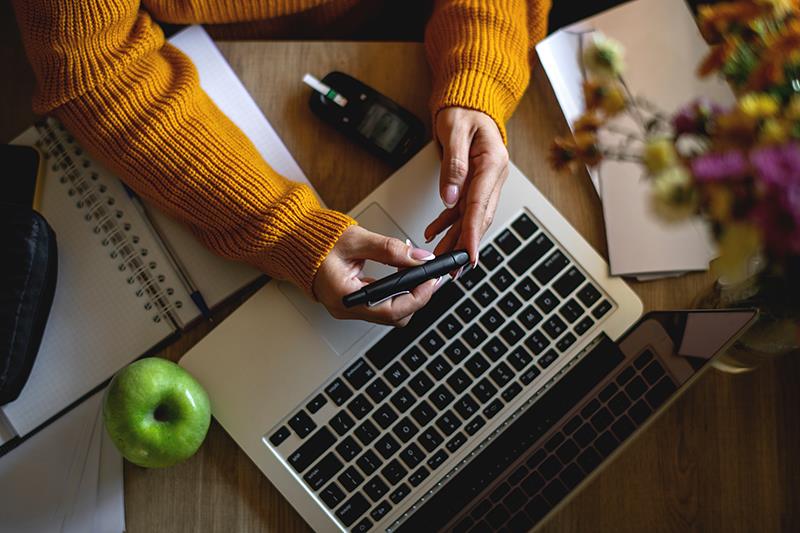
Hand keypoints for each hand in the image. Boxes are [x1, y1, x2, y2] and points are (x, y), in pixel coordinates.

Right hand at [313, 226, 439, 325]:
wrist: (292, 241)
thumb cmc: (316, 241)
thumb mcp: (356, 240)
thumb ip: (390, 250)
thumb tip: (419, 258)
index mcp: (344, 297)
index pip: (391, 310)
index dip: (418, 297)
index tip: (431, 281)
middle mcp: (346, 308)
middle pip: (394, 316)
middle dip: (416, 298)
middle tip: (428, 276)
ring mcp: (349, 307)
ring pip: (389, 312)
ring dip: (407, 295)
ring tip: (414, 271)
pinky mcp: (352, 301)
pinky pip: (380, 304)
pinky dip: (395, 292)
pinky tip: (400, 274)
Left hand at [425, 107, 509, 265]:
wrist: (468, 104)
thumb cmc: (464, 112)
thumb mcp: (455, 130)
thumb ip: (453, 165)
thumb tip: (450, 197)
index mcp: (492, 164)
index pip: (481, 205)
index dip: (473, 233)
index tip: (468, 255)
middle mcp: (492, 177)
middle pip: (478, 217)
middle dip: (466, 245)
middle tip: (454, 268)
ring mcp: (483, 183)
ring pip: (469, 218)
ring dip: (456, 239)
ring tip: (442, 258)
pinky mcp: (472, 185)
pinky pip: (460, 209)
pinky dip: (447, 223)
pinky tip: (434, 234)